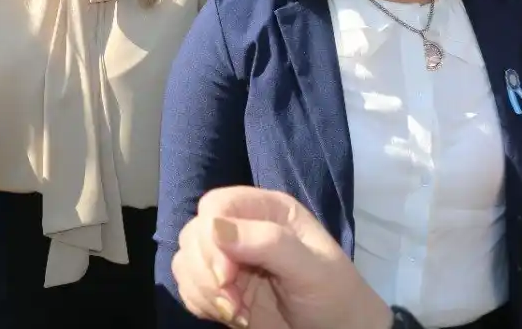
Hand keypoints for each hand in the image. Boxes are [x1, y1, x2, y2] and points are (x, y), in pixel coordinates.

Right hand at [172, 187, 391, 328]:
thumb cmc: (335, 297)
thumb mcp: (313, 269)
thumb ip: (270, 242)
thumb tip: (215, 228)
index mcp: (267, 210)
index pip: (217, 205)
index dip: (210, 237)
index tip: (225, 276)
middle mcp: (243, 228)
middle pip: (194, 232)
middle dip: (206, 271)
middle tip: (233, 303)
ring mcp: (228, 258)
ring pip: (186, 260)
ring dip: (203, 290)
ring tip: (236, 312)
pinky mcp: (220, 287)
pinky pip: (187, 286)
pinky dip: (199, 303)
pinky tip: (231, 316)